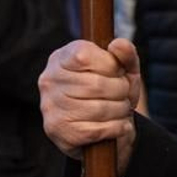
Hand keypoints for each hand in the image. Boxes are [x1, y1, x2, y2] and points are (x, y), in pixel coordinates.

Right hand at [39, 39, 142, 170]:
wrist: (101, 133)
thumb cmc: (111, 92)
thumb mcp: (123, 69)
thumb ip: (126, 54)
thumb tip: (118, 44)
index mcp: (62, 58)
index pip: (84, 56)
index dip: (110, 66)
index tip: (117, 73)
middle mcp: (50, 80)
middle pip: (96, 85)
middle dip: (121, 91)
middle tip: (125, 96)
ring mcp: (50, 107)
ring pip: (99, 109)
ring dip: (121, 111)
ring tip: (122, 110)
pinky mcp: (58, 131)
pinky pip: (96, 130)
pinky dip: (117, 128)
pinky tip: (119, 125)